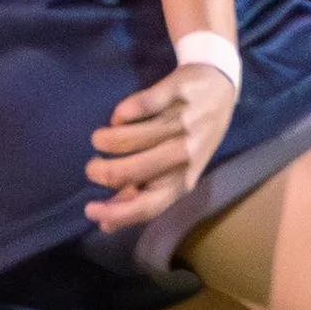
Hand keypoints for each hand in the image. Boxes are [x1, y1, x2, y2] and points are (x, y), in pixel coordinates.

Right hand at [85, 59, 237, 231]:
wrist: (221, 86)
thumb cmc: (191, 137)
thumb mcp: (176, 170)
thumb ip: (143, 194)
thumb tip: (106, 222)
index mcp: (185, 179)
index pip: (149, 205)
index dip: (117, 212)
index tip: (89, 209)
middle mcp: (185, 153)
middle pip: (134, 171)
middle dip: (104, 172)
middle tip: (92, 168)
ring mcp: (182, 123)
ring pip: (132, 137)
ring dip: (106, 140)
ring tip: (99, 140)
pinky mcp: (177, 93)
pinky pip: (141, 105)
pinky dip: (123, 113)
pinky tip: (118, 117)